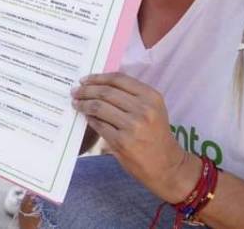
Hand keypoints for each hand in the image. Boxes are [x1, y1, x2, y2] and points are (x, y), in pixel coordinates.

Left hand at [71, 73, 200, 202]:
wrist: (168, 166)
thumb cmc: (156, 135)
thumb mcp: (152, 109)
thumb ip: (131, 96)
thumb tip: (99, 85)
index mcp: (151, 96)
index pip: (118, 79)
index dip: (98, 77)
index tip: (85, 79)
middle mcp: (144, 109)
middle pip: (105, 92)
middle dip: (86, 90)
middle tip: (75, 91)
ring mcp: (133, 126)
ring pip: (99, 107)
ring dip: (83, 103)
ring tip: (76, 103)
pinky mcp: (122, 142)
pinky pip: (99, 125)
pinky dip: (90, 119)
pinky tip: (86, 117)